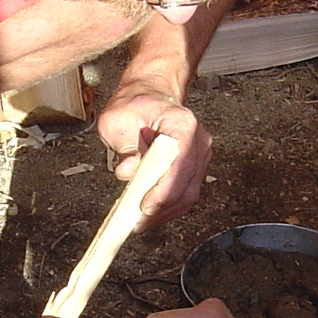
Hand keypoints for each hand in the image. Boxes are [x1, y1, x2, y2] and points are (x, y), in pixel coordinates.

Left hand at [96, 87, 209, 228]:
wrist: (151, 94)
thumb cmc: (135, 104)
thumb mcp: (117, 119)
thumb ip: (123, 146)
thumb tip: (127, 171)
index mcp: (182, 125)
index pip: (181, 163)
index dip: (165, 189)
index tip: (145, 206)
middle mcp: (198, 141)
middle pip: (187, 186)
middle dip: (161, 208)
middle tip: (135, 223)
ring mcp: (199, 156)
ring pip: (188, 195)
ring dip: (164, 213)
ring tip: (138, 223)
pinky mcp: (194, 168)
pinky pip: (185, 194)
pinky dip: (167, 208)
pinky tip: (149, 215)